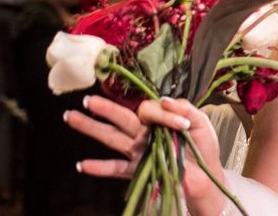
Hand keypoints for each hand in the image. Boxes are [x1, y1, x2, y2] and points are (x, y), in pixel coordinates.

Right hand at [67, 95, 226, 209]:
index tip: (181, 124)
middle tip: (86, 100)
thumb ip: (185, 109)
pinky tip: (82, 165)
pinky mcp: (139, 169)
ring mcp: (140, 151)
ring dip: (91, 128)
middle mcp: (146, 133)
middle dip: (104, 109)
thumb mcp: (201, 123)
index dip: (161, 113)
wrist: (206, 177)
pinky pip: (116, 168)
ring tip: (71, 117)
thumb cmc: (204, 148)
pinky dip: (99, 167)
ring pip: (112, 137)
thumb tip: (164, 99)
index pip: (150, 109)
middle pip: (122, 118)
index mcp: (160, 119)